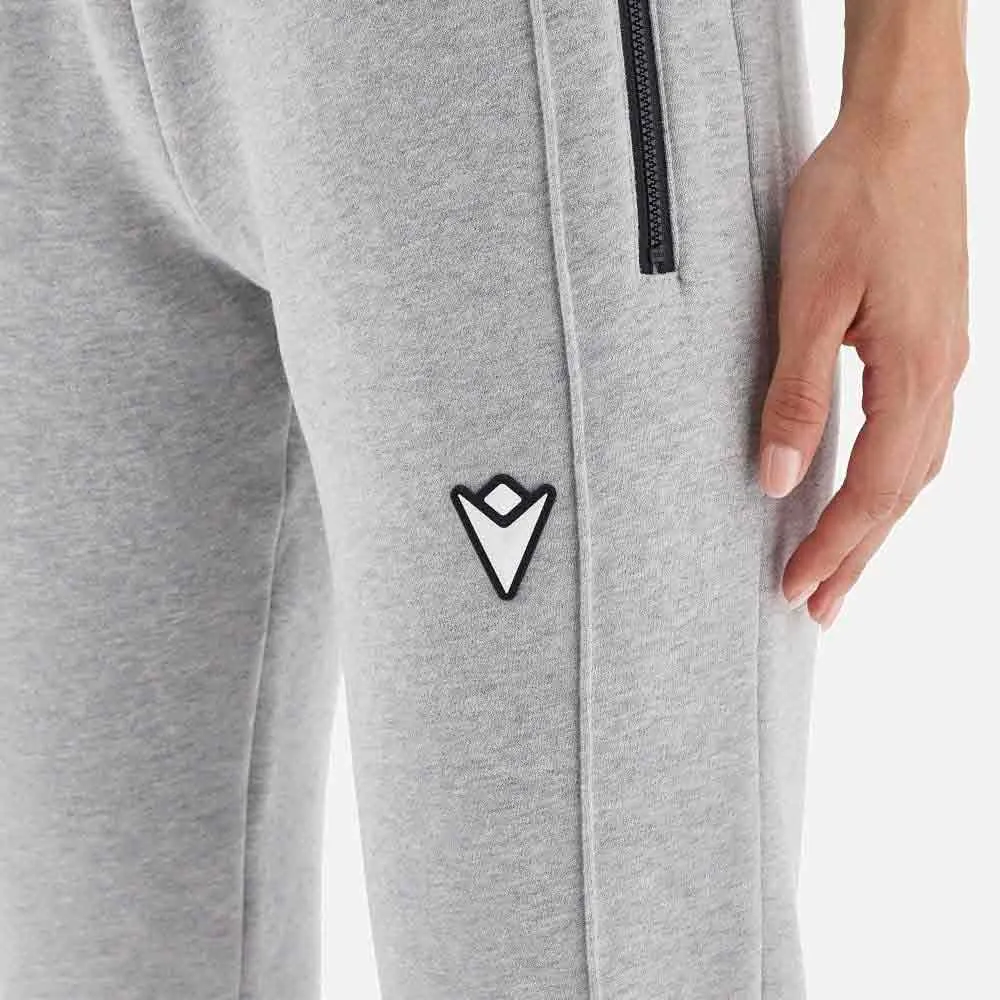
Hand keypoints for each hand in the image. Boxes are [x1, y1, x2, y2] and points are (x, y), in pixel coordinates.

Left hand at [758, 91, 968, 628]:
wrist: (903, 128)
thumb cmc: (854, 199)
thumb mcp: (809, 299)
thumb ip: (797, 393)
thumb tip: (781, 478)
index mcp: (914, 373)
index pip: (872, 490)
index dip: (834, 547)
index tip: (796, 590)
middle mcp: (941, 375)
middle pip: (901, 494)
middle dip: (856, 555)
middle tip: (819, 607)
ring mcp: (944, 358)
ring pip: (914, 468)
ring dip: (876, 524)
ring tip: (841, 567)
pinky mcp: (932, 340)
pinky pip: (917, 433)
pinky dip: (891, 478)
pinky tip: (869, 487)